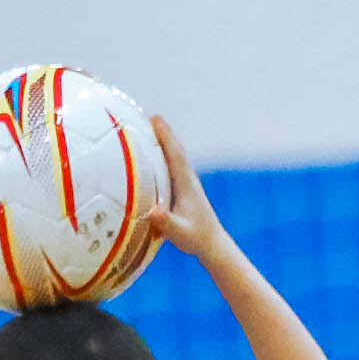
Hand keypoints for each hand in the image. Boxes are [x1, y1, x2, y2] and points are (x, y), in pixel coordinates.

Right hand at [140, 115, 224, 263]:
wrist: (213, 245)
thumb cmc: (196, 239)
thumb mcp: (178, 233)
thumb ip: (166, 222)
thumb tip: (153, 211)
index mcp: (186, 184)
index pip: (175, 154)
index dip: (165, 135)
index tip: (154, 118)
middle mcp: (188, 179)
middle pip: (175, 149)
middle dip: (162, 131)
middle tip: (145, 115)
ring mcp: (187, 183)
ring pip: (175, 156)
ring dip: (163, 141)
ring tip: (146, 127)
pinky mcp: (184, 189)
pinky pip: (172, 166)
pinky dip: (163, 154)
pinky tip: (152, 155)